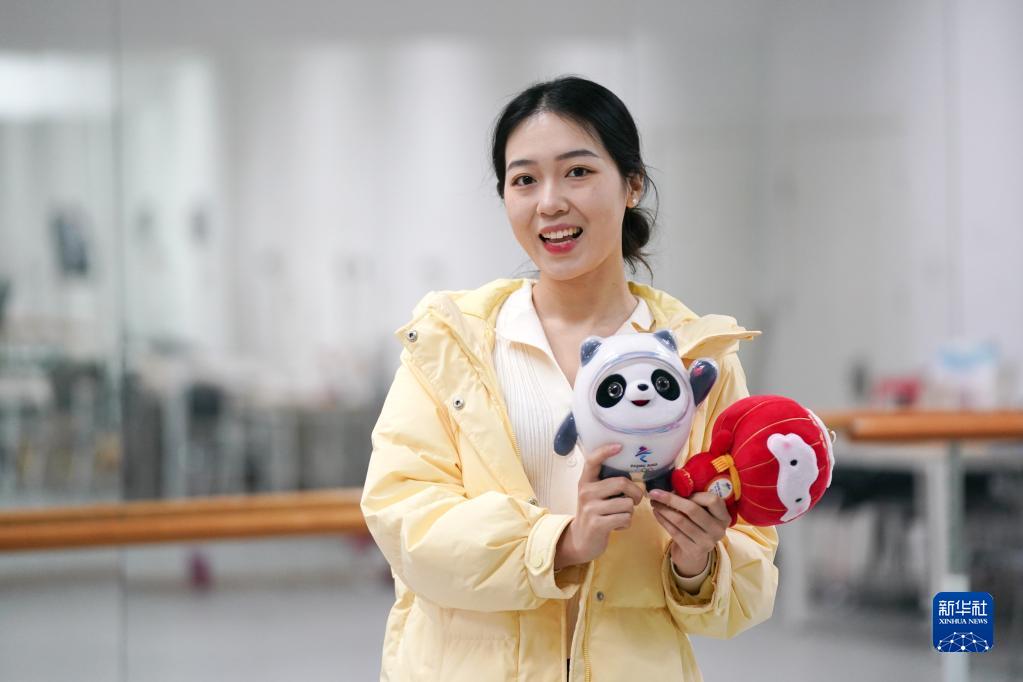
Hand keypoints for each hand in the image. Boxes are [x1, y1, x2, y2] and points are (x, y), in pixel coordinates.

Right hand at [554, 443, 644, 569]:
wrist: (580, 540)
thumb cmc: (594, 514)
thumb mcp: (594, 495)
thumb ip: (606, 483)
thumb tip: (631, 475)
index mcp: (585, 481)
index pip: (592, 460)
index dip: (606, 451)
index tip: (619, 446)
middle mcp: (586, 492)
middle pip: (622, 482)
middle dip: (636, 493)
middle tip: (635, 500)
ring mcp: (591, 508)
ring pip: (627, 504)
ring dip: (630, 512)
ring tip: (621, 515)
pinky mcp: (597, 524)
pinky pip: (625, 518)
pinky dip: (626, 523)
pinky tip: (617, 525)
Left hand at [649, 490, 729, 576]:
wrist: (695, 555)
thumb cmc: (697, 526)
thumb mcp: (703, 513)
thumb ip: (696, 500)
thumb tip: (672, 486)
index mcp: (723, 516)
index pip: (713, 500)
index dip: (694, 494)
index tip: (679, 491)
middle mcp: (718, 530)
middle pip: (693, 510)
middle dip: (670, 499)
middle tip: (654, 493)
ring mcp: (707, 542)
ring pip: (681, 520)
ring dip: (663, 509)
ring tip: (653, 502)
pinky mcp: (693, 550)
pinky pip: (674, 532)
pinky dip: (663, 520)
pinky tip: (656, 513)